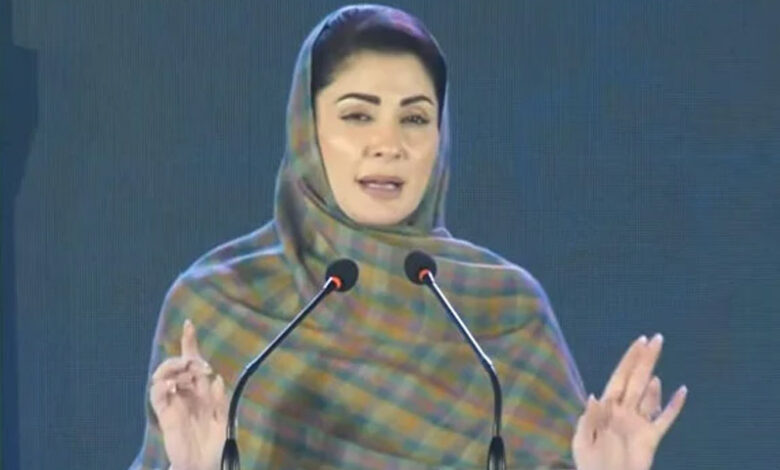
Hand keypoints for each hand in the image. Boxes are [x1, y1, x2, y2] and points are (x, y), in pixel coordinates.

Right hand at [150, 319, 227, 469]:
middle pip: (177, 365)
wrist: (203, 466)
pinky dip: (162, 386)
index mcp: (201, 391)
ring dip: (172, 368)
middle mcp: (186, 393)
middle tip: (198, 366)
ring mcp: (174, 403)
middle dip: (185, 358)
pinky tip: (173, 387)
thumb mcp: (224, 420)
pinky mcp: (165, 414)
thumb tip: (216, 378)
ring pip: (163, 375)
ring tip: (185, 374)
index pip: (194, 362)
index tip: (189, 324)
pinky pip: (156, 395)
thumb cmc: (215, 445)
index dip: (190, 343)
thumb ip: (220, 400)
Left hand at [572, 334, 687, 469]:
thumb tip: (595, 397)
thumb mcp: (583, 442)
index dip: (629, 359)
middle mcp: (624, 411)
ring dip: (654, 377)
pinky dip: (674, 405)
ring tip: (656, 358)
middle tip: (656, 338)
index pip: (619, 377)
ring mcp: (639, 423)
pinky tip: (682, 391)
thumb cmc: (591, 465)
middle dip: (645, 358)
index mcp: (606, 409)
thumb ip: (590, 420)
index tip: (640, 341)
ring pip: (650, 395)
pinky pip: (665, 418)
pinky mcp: (651, 438)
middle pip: (637, 379)